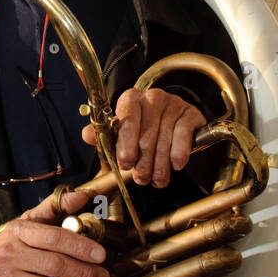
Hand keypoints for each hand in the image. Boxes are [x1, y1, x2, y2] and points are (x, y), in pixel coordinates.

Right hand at [0, 188, 109, 276]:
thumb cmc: (5, 248)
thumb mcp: (25, 224)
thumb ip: (54, 210)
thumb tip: (82, 196)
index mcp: (19, 231)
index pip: (54, 237)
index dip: (80, 247)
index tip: (101, 255)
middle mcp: (9, 253)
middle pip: (54, 265)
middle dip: (84, 274)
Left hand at [82, 88, 204, 187]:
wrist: (175, 127)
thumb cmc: (145, 132)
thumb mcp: (123, 135)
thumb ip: (105, 136)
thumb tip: (86, 135)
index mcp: (132, 99)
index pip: (127, 117)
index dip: (126, 143)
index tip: (125, 163)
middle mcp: (153, 97)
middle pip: (147, 132)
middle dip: (143, 160)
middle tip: (141, 178)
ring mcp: (174, 103)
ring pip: (165, 137)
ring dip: (160, 163)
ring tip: (157, 179)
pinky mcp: (191, 113)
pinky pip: (183, 134)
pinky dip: (179, 152)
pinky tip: (176, 165)